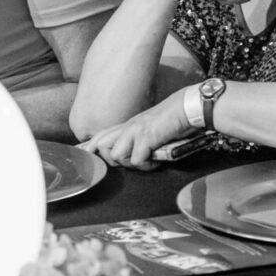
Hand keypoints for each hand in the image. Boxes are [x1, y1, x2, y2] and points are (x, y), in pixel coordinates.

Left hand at [79, 94, 198, 169]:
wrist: (187, 109)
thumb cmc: (172, 121)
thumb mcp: (149, 130)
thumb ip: (138, 140)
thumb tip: (133, 157)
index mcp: (126, 126)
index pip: (100, 136)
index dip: (92, 148)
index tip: (89, 155)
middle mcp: (127, 127)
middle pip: (101, 147)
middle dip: (114, 161)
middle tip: (134, 161)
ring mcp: (135, 131)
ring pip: (115, 155)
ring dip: (132, 164)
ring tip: (147, 161)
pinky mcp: (146, 137)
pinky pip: (136, 160)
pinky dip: (147, 165)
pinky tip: (157, 160)